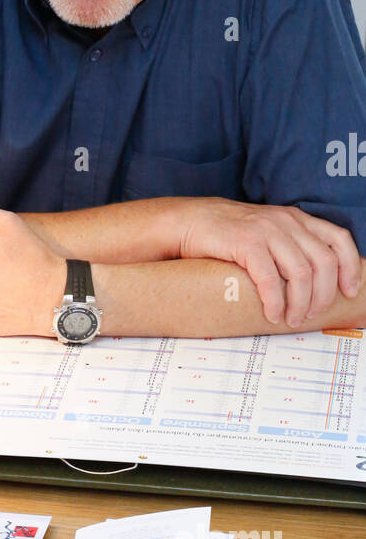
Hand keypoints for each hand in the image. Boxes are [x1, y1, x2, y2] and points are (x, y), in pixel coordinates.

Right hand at [177, 198, 360, 326]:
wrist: (189, 221)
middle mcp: (287, 221)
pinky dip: (275, 302)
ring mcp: (268, 230)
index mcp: (296, 219)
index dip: (350, 268)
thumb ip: (289, 247)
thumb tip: (312, 283)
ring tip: (291, 319)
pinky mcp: (247, 242)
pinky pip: (270, 279)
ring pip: (301, 273)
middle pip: (324, 262)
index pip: (339, 239)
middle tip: (310, 315)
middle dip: (322, 295)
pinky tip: (272, 314)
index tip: (349, 291)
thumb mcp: (267, 233)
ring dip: (299, 303)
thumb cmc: (227, 235)